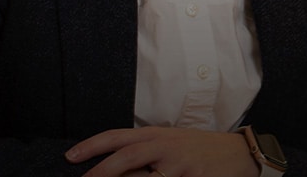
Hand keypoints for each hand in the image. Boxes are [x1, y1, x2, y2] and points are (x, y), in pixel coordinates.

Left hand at [65, 126, 259, 176]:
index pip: (117, 136)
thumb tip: (114, 166)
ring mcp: (178, 163)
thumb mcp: (170, 143)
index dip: (92, 146)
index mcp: (155, 134)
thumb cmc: (198, 150)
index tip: (71, 157)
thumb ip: (145, 152)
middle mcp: (164, 145)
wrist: (236, 153)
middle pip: (125, 156)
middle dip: (100, 171)